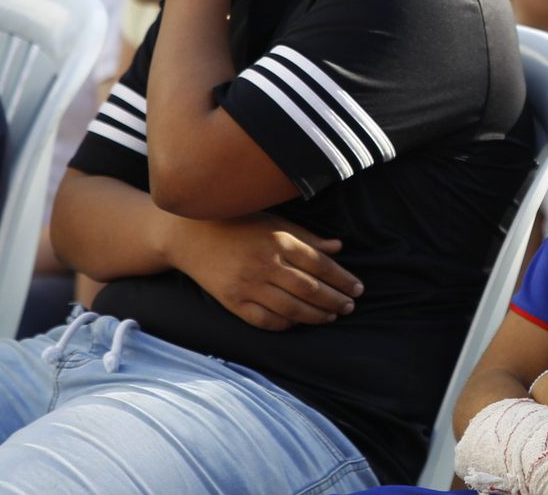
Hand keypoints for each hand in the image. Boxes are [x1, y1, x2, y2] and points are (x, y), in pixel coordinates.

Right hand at [167, 212, 362, 330]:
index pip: (321, 264)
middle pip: (310, 289)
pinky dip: (285, 324)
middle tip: (350, 306)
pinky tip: (298, 322)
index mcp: (279, 241)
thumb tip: (338, 248)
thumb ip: (306, 238)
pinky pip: (265, 320)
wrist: (189, 236)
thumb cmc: (238, 224)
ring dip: (316, 316)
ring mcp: (248, 285)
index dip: (342, 279)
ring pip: (291, 309)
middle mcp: (265, 264)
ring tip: (331, 316)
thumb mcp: (274, 223)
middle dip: (334, 300)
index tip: (357, 288)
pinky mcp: (232, 302)